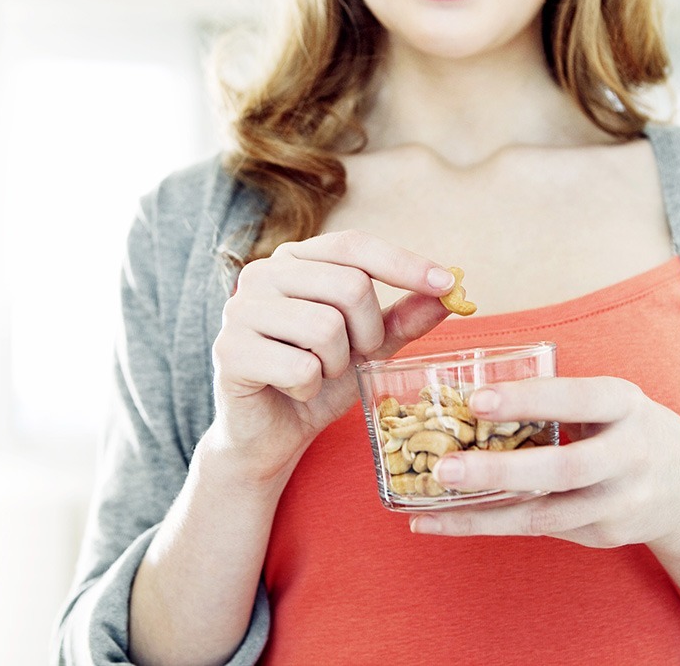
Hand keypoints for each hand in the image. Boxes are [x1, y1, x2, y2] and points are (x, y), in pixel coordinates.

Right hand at [209, 230, 454, 482]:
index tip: (447, 284)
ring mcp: (239, 309)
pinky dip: (311, 388)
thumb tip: (450, 291)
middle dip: (369, 332)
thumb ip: (405, 316)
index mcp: (296, 260)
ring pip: (326, 327)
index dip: (404, 264)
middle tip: (357, 355)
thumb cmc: (319, 379)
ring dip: (338, 363)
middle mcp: (262, 273)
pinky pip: (300, 367)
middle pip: (349, 286)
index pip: (355, 245)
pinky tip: (295, 390)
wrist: (272, 434)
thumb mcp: (370, 345)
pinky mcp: (229, 351)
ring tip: (321, 372)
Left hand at [409, 376, 679, 548]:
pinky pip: (541, 530)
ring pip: (547, 515)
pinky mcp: (606, 534)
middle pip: (565, 468)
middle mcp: (630, 455)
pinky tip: (446, 522)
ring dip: (484, 514)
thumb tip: (471, 395)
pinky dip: (491, 527)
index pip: (576, 398)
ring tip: (429, 508)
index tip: (476, 399)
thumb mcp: (610, 401)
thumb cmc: (626, 428)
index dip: (528, 399)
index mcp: (626, 405)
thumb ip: (559, 400)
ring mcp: (622, 502)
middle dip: (501, 471)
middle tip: (444, 468)